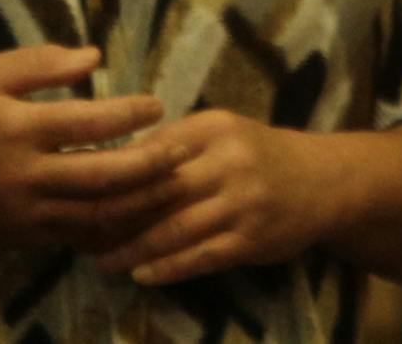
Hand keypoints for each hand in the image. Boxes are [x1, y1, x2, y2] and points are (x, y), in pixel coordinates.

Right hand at [0, 44, 180, 250]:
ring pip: (98, 214)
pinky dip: (115, 225)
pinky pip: (81, 235)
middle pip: (102, 176)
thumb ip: (41, 63)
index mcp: (17, 128)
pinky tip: (141, 209)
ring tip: (173, 180)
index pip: (86, 123)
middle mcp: (25, 176)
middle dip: (149, 164)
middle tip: (181, 147)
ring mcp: (27, 214)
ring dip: (141, 200)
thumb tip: (95, 56)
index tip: (157, 104)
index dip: (128, 113)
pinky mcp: (28, 239)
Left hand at [94, 110, 339, 285]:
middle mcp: (228, 161)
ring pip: (175, 228)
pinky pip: (202, 256)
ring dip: (134, 248)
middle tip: (77, 234)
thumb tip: (110, 164)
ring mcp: (242, 202)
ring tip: (101, 260)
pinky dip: (168, 267)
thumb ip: (173, 144)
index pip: (150, 153)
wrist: (324, 180)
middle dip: (114, 216)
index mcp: (213, 127)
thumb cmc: (257, 154)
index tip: (78, 193)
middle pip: (158, 191)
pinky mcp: (252, 239)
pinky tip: (142, 274)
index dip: (112, 176)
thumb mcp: (219, 132)